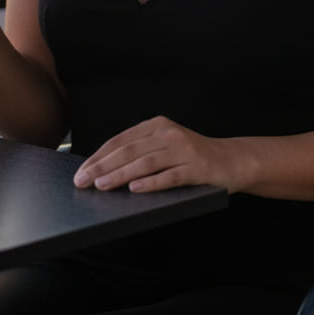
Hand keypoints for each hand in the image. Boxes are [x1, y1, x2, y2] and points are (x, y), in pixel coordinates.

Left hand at [73, 116, 239, 193]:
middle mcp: (169, 134)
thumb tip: (104, 171)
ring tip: (102, 186)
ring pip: (146, 163)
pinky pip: (170, 176)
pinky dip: (151, 183)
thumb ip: (142, 151)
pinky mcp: (197, 168)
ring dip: (120, 175)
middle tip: (82, 181)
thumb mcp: (166, 145)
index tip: (80, 171)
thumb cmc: (192, 157)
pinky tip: (135, 189)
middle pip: (129, 150)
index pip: (121, 140)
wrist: (233, 160)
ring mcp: (184, 150)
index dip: (98, 156)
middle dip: (102, 166)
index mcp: (157, 125)